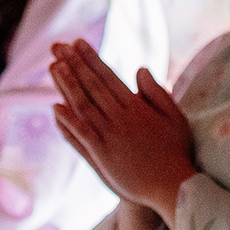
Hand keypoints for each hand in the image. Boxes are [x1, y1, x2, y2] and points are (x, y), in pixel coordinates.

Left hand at [49, 40, 197, 218]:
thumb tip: (140, 68)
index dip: (91, 59)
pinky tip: (55, 107)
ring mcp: (111, 136)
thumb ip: (157, 92)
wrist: (173, 186)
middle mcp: (122, 117)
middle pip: (93, 86)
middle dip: (74, 64)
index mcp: (138, 106)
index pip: (109, 76)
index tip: (78, 43)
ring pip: (84, 105)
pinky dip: (68, 120)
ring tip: (53, 67)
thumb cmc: (176, 152)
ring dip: (67, 85)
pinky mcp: (103, 155)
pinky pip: (82, 133)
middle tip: (58, 46)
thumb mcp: (174, 116)